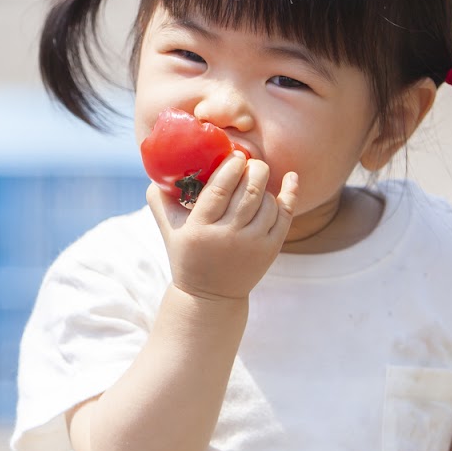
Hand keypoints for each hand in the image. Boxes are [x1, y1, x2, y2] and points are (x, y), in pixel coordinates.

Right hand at [146, 151, 297, 302]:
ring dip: (265, 184)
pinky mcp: (270, 250)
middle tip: (250, 162)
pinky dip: (290, 193)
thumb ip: (160, 197)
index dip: (231, 167)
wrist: (210, 296)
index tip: (235, 155)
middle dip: (254, 169)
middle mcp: (228, 236)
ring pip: (268, 202)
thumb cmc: (187, 253)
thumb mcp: (168, 227)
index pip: (219, 189)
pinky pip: (285, 215)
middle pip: (249, 192)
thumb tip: (162, 165)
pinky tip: (291, 177)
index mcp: (200, 228)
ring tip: (255, 180)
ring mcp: (252, 244)